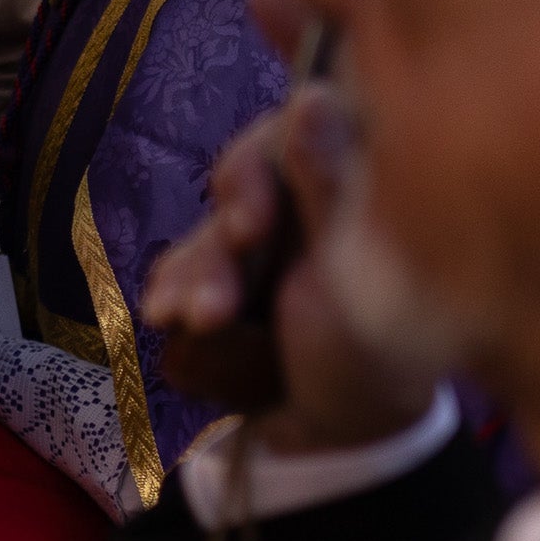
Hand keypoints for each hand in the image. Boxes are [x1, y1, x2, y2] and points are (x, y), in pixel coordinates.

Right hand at [139, 86, 436, 454]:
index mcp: (361, 181)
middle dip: (229, 227)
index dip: (266, 142)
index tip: (250, 205)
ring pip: (211, 223)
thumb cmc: (373, 357)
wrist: (338, 445)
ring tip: (200, 320)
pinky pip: (182, 264)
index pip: (307, 117)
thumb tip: (313, 96)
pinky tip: (166, 314)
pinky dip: (173, 288)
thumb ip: (331, 187)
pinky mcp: (228, 273)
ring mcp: (267, 236)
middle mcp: (312, 194)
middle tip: (232, 265)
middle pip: (247, 173)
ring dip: (198, 271)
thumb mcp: (358, 275)